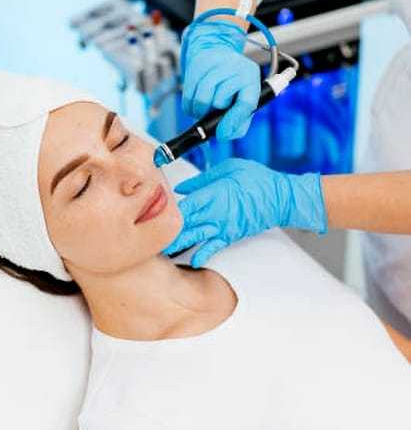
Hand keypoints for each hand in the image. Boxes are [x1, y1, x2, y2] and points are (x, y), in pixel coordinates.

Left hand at [163, 158, 327, 267]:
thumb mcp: (228, 168)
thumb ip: (202, 180)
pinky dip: (202, 254)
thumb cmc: (257, 179)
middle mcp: (216, 212)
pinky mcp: (231, 235)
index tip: (150, 214)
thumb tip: (182, 187)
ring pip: (195, 237)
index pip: (184, 205)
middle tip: (147, 237)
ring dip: (178, 244)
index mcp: (213, 193)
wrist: (281, 198)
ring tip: (161, 250)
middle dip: (166, 231)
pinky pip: (213, 246)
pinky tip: (190, 260)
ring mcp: (223, 226)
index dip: (165, 211)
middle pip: (185, 224)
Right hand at [180, 19, 260, 139]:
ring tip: (205, 110)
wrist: (217, 55)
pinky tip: (196, 103)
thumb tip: (223, 135)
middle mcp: (237, 67)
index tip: (222, 134)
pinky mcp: (198, 63)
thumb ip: (237, 124)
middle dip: (214, 113)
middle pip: (219, 102)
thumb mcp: (242, 102)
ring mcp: (216, 63)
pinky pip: (188, 95)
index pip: (245, 103)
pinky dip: (190, 106)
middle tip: (214, 112)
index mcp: (251, 78)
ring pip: (202, 99)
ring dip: (200, 111)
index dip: (234, 120)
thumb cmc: (233, 86)